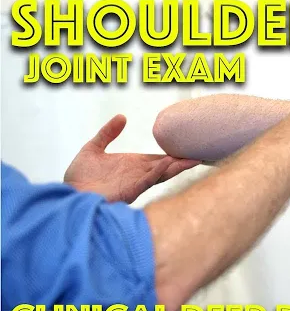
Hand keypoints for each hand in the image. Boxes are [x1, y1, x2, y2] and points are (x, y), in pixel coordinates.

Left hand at [64, 114, 200, 203]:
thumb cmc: (79, 177)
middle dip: (183, 162)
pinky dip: (158, 173)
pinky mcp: (127, 192)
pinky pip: (146, 181)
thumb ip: (108, 133)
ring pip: (161, 174)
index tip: (191, 149)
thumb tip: (122, 117)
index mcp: (134, 166)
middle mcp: (138, 175)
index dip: (175, 155)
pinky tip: (168, 164)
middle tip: (201, 155)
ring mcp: (134, 184)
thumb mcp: (93, 148)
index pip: (160, 159)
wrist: (68, 193)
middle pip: (166, 167)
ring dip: (176, 167)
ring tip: (193, 160)